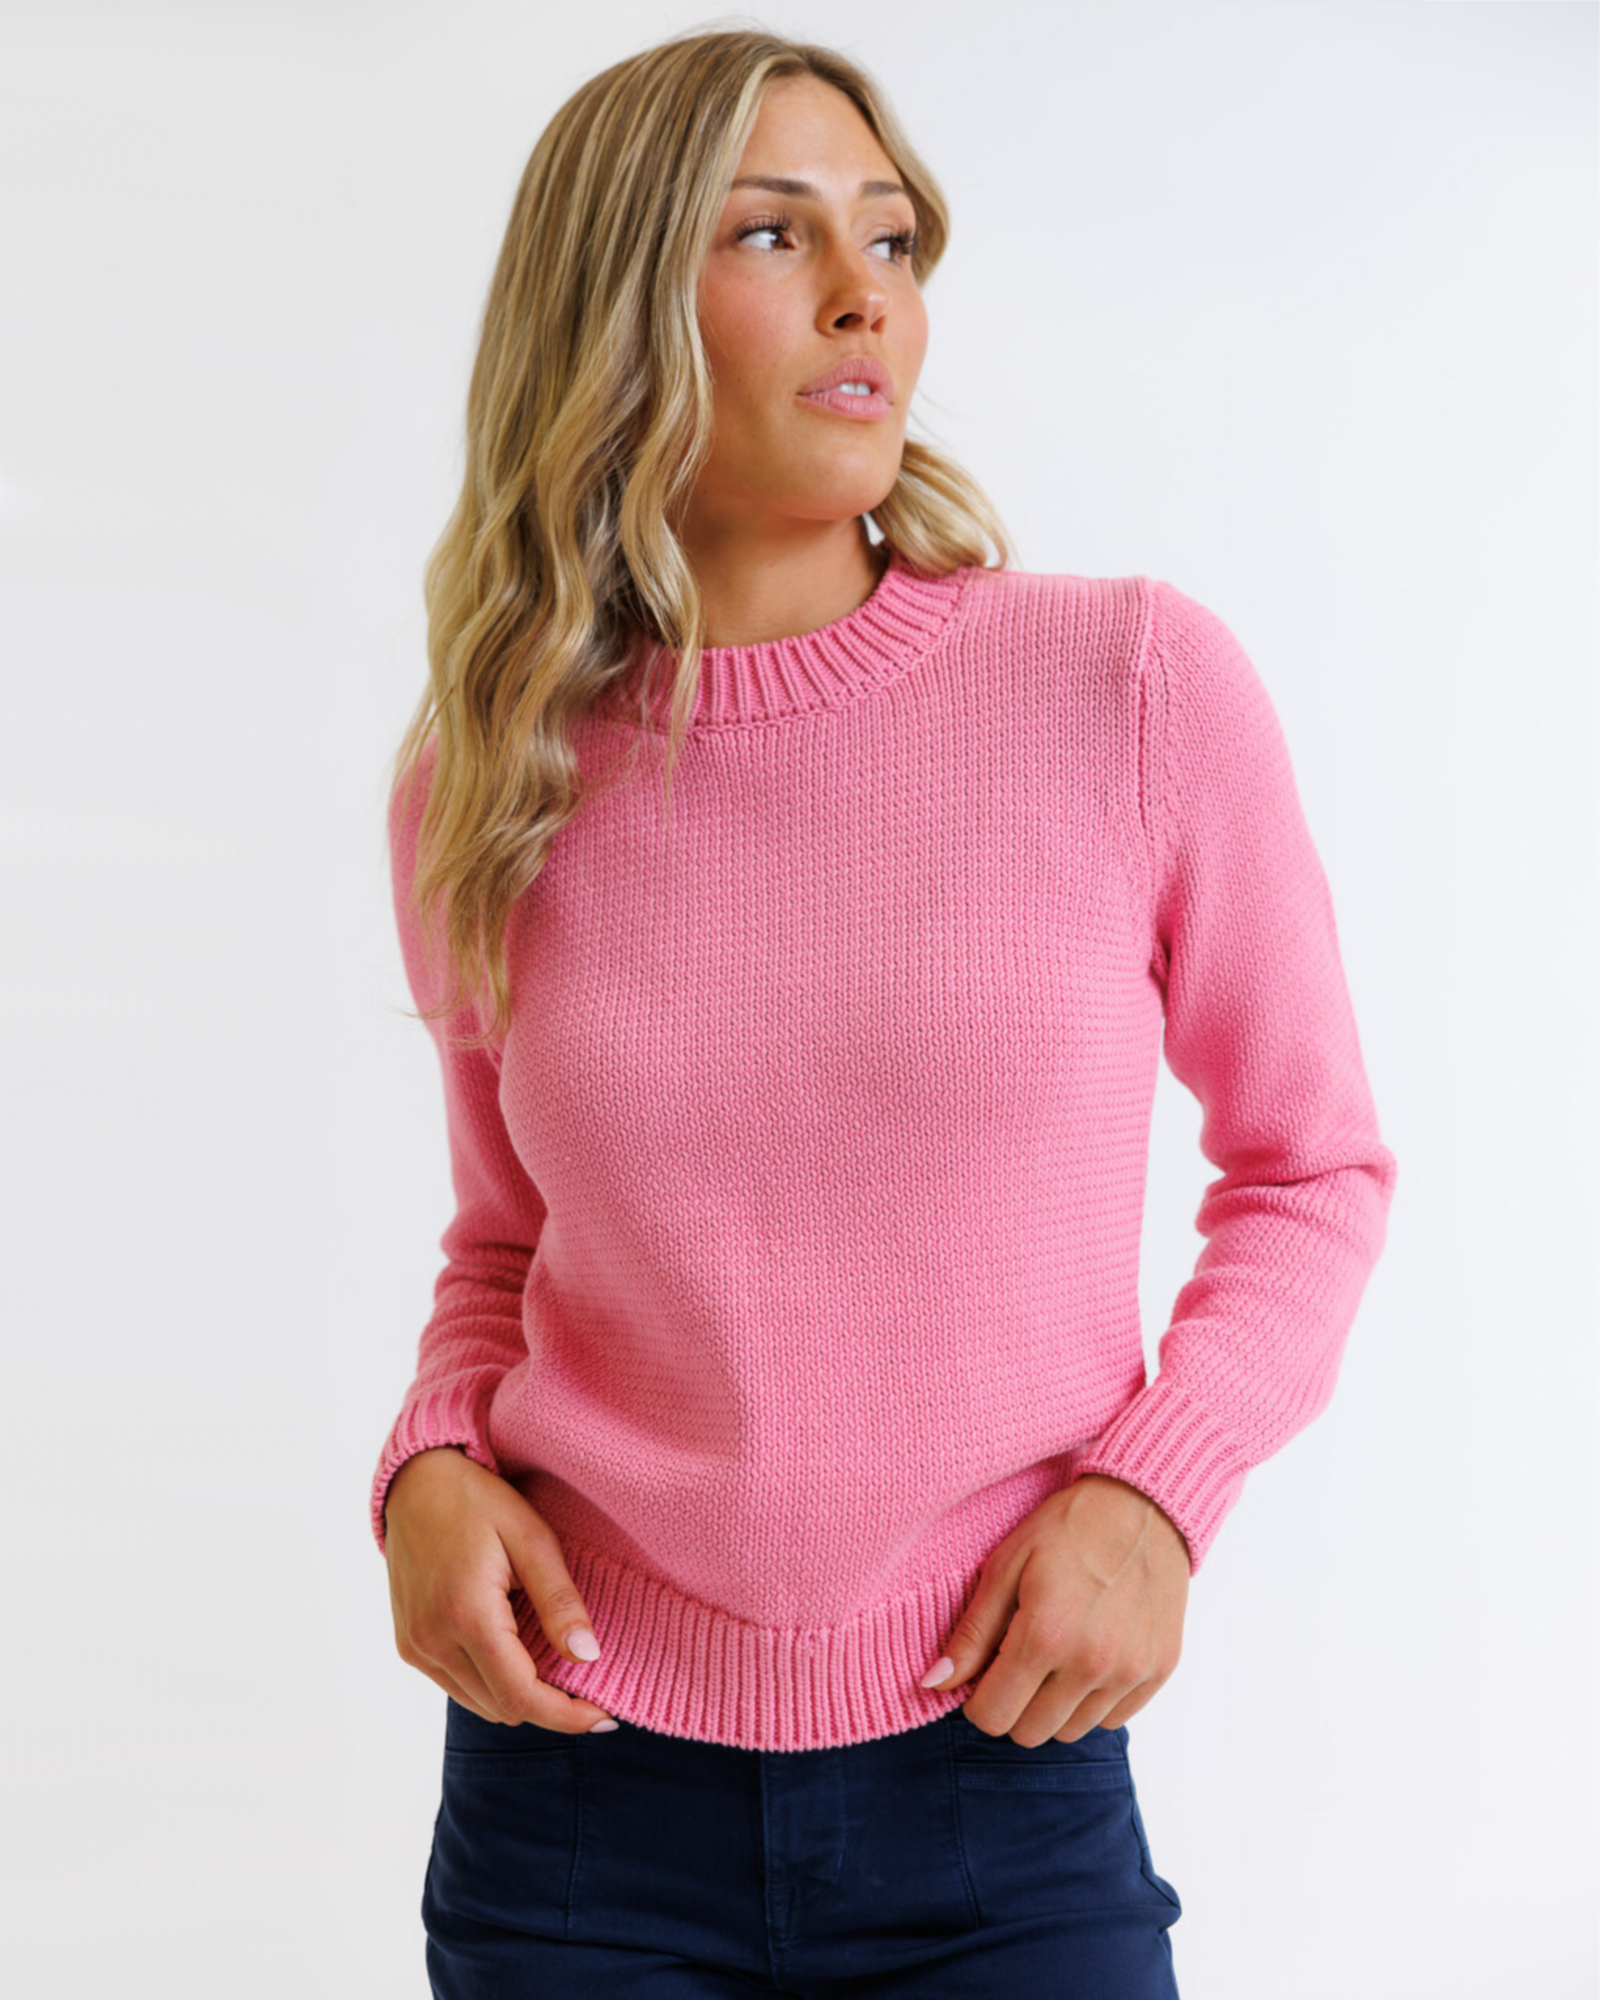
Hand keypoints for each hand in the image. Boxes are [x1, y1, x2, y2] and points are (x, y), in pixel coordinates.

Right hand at [383, 1446, 615, 1733]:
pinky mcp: (409, 1645)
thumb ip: (559, 1601)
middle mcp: (432, 1641)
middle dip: (550, 1706)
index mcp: (466, 1614)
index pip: (522, 1696)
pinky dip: (491, 1682)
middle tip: (587, 1686)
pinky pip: (457, 1686)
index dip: (567, 1715)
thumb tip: (588, 1657)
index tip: (606, 1716)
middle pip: (503, 1708)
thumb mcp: (532, 1539)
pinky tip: (514, 1651)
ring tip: (552, 1664)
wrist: (416, 1481)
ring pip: (480, 1704)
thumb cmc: (478, 1501)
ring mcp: (416, 1647)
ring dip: (520, 1696)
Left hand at [920, 1474, 1189, 1744]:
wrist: (1143, 1506)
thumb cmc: (1067, 1528)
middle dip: (1013, 1703)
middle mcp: (1091, 1665)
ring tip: (1055, 1654)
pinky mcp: (1158, 1671)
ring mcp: (1130, 1672)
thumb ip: (972, 1632)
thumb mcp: (1006, 1566)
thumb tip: (935, 1683)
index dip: (978, 1698)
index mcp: (1044, 1637)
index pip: (993, 1716)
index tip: (983, 1671)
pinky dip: (1092, 1700)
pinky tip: (1088, 1656)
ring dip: (1053, 1704)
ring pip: (1071, 1731)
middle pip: (1030, 1732)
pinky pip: (1112, 1719)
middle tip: (1017, 1660)